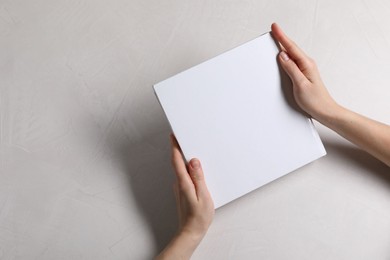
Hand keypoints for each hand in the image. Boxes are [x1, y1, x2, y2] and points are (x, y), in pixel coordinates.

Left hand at [156, 134, 213, 259]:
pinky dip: (188, 169)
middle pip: (177, 162)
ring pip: (181, 169)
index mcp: (183, 183)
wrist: (191, 232)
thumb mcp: (203, 196)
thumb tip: (193, 161)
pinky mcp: (182, 191)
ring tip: (192, 149)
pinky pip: (184, 175)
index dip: (174, 147)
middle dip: (180, 149)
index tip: (173, 135)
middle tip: (185, 137)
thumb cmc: (199, 217)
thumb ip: (198, 178)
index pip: (176, 161)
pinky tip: (196, 169)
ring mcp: (179, 188)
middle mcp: (179, 184)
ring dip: (184, 159)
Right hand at [271, 23, 339, 122]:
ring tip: (276, 38)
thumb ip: (291, 69)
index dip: (282, 37)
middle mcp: (307, 64)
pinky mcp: (303, 74)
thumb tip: (282, 56)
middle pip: (291, 48)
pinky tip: (283, 55)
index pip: (291, 48)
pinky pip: (293, 61)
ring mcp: (305, 69)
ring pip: (292, 54)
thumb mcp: (300, 84)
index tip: (275, 28)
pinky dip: (287, 56)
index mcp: (306, 64)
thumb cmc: (315, 100)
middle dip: (282, 38)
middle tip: (274, 29)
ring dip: (284, 46)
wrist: (325, 111)